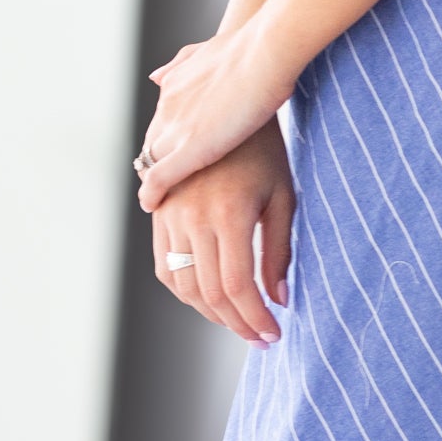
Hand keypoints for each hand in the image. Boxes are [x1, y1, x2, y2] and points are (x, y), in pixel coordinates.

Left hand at [135, 19, 293, 211]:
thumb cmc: (256, 50)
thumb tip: (157, 76)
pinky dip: (152, 194)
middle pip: (151, 147)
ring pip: (150, 164)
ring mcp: (177, 127)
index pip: (160, 126)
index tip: (176, 164)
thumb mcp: (208, 50)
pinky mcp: (191, 147)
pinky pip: (159, 178)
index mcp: (175, 87)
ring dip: (156, 186)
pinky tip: (152, 207)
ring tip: (164, 207)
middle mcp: (168, 107)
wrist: (265, 50)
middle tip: (167, 193)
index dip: (166, 146)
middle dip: (156, 169)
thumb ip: (182, 63)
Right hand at [152, 120, 294, 345]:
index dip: (255, 318)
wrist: (222, 102)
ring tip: (237, 321)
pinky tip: (209, 298)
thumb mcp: (283, 196)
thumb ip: (279, 251)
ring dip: (210, 313)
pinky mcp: (158, 213)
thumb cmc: (264, 149)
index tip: (273, 335)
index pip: (238, 286)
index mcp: (228, 213)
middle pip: (210, 293)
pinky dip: (185, 290)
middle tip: (259, 338)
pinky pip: (164, 266)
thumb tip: (278, 300)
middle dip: (237, 323)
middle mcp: (192, 217)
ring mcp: (169, 215)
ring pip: (183, 285)